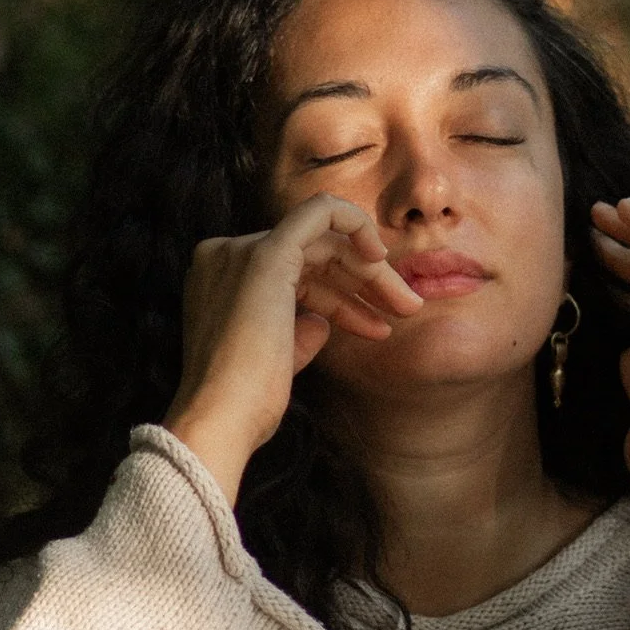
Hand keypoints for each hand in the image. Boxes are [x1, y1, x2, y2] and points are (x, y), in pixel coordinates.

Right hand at [163, 195, 422, 500]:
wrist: (222, 419)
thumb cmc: (245, 403)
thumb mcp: (276, 360)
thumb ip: (297, 333)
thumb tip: (321, 322)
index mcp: (221, 280)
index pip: (294, 275)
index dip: (341, 296)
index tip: (374, 322)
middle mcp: (226, 256)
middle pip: (313, 255)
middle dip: (364, 280)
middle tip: (405, 308)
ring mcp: (243, 250)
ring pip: (325, 240)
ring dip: (371, 271)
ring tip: (407, 306)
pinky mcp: (269, 253)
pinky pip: (321, 211)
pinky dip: (355, 223)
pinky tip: (379, 255)